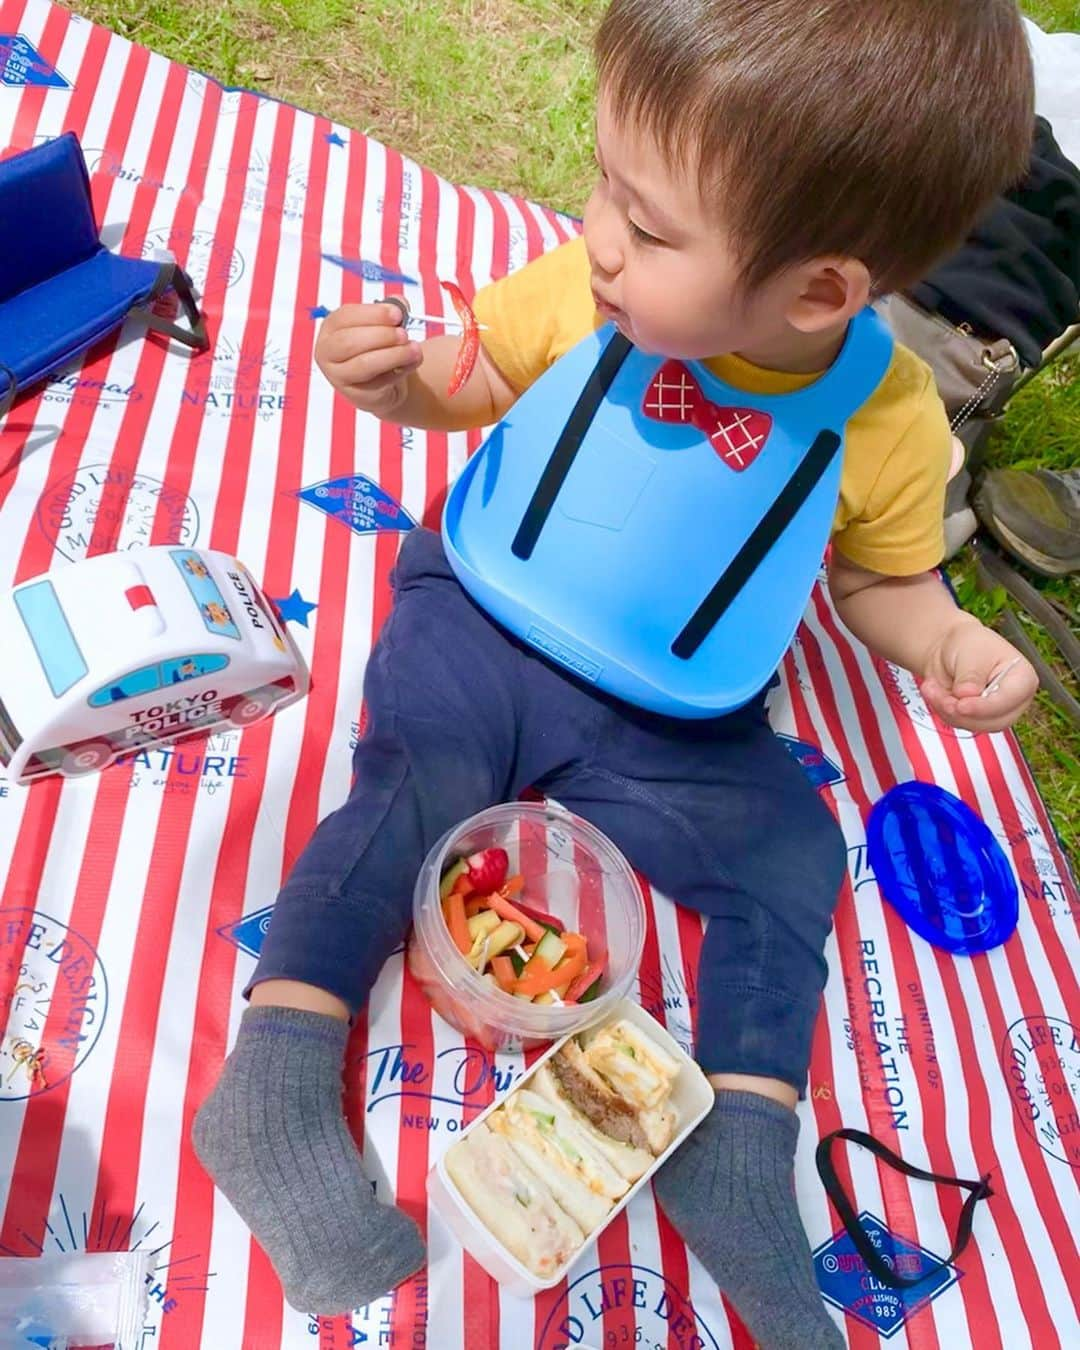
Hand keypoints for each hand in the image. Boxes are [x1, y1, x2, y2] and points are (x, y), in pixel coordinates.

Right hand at [314, 303, 422, 416]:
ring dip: (392, 355)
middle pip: (349, 341)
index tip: (397, 314)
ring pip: (363, 365)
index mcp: (331, 327)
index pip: (346, 316)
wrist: (382, 382)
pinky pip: (378, 382)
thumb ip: (390, 312)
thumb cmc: (378, 347)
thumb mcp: (383, 325)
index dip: (373, 314)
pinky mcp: (356, 395)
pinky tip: (411, 363)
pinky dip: (398, 371)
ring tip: (413, 349)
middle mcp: (328, 351)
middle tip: (404, 334)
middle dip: (381, 335)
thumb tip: (400, 303)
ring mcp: (338, 376)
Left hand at [921, 615, 1037, 732]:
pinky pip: (959, 724)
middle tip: (940, 696)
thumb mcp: (970, 652)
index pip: (1009, 700)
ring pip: (973, 725)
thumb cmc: (969, 644)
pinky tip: (935, 693)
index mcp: (1022, 678)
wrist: (950, 650)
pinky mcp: (977, 719)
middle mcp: (1013, 700)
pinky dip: (942, 710)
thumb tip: (967, 695)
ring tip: (932, 687)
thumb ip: (970, 676)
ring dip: (947, 709)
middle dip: (961, 711)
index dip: (984, 706)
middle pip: (993, 720)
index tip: (961, 705)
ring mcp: (995, 712)